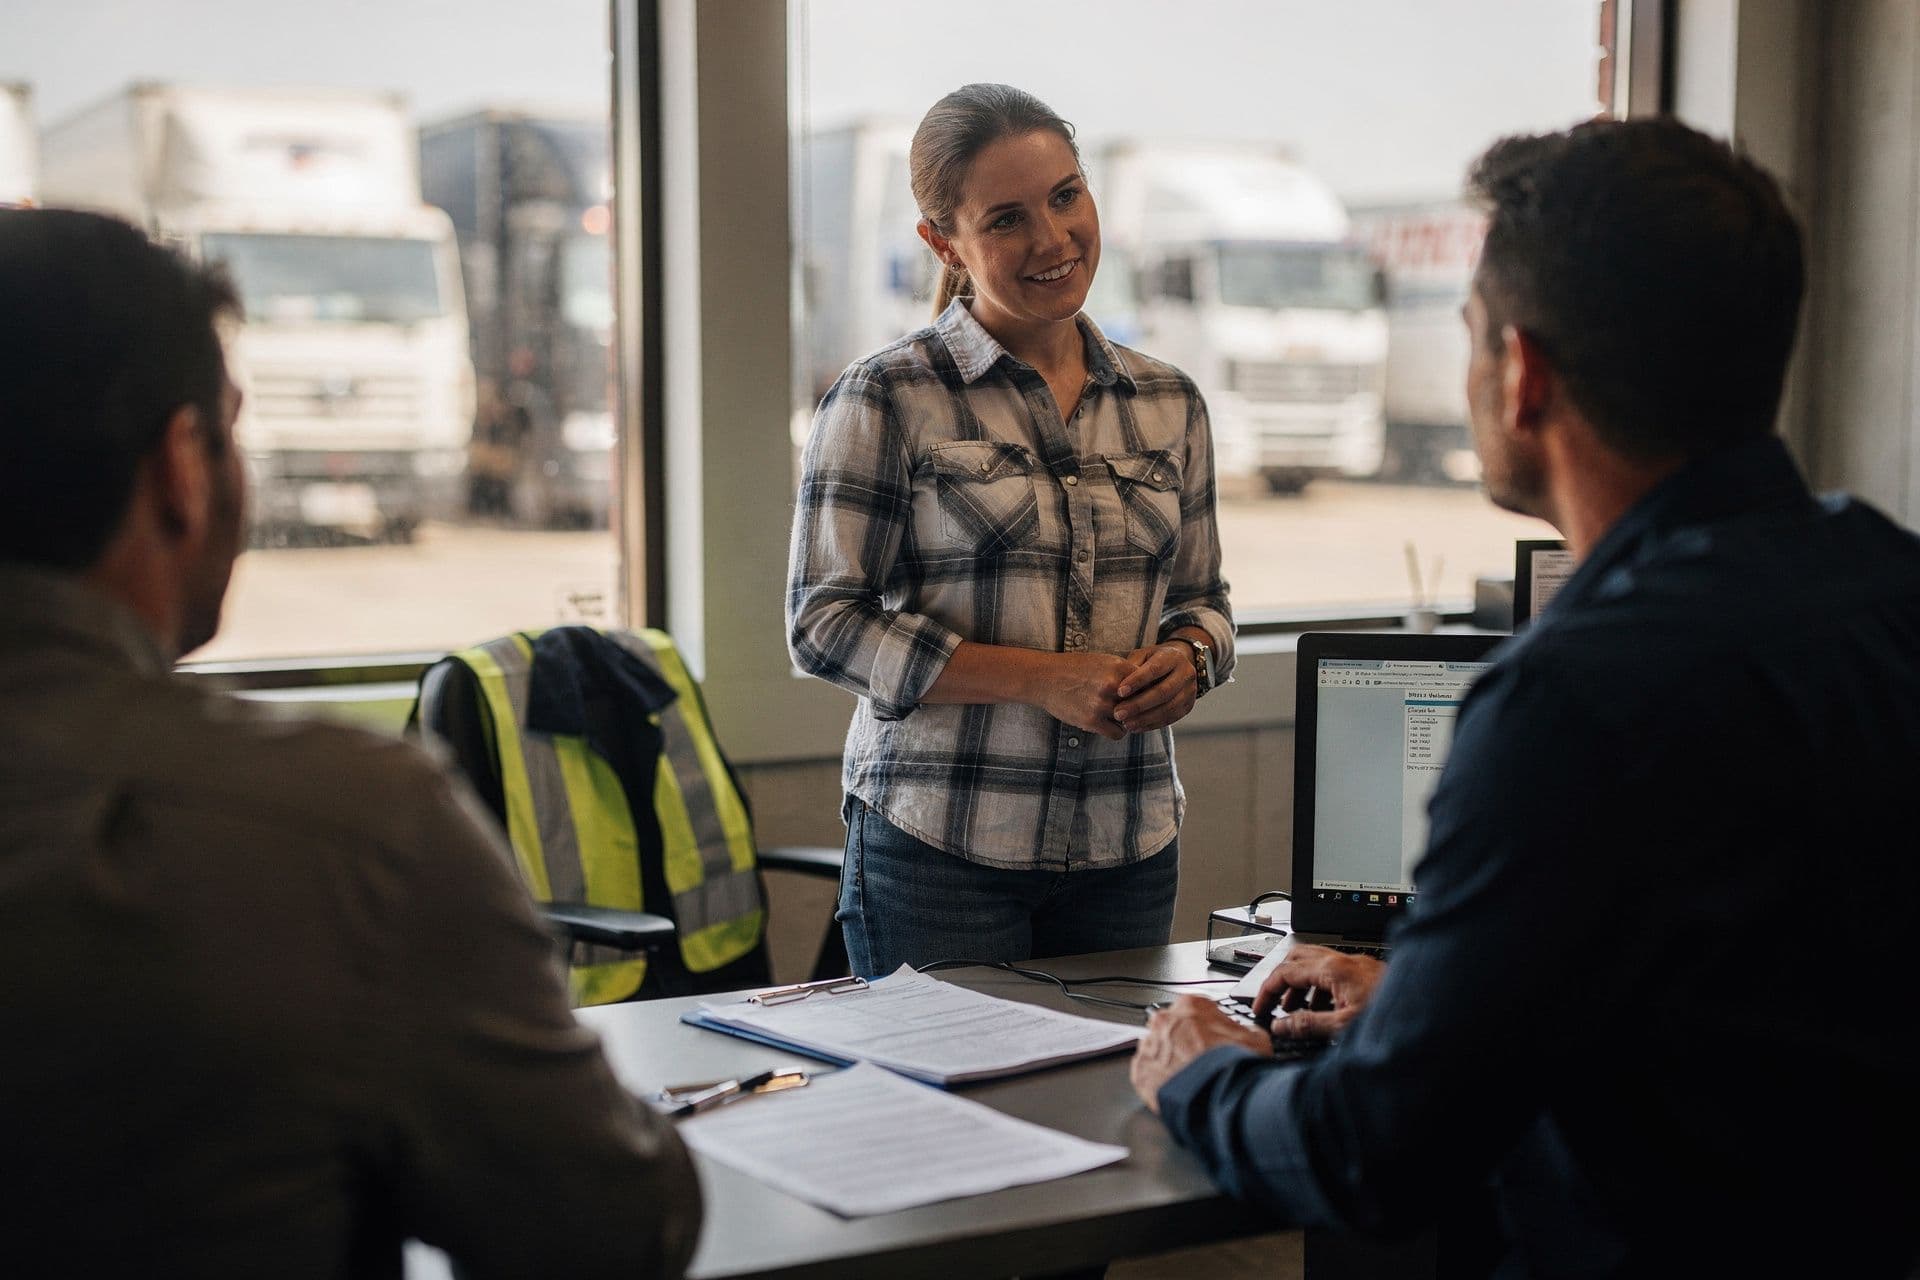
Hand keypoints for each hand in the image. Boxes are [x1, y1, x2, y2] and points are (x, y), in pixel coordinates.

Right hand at [1036, 652, 1142, 740]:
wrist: (1045, 678)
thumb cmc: (1075, 668)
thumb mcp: (1103, 661)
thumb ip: (1125, 672)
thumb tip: (1149, 686)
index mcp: (1118, 667)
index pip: (1148, 684)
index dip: (1148, 692)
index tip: (1144, 696)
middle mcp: (1113, 685)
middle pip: (1142, 703)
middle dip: (1139, 707)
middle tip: (1133, 709)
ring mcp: (1102, 704)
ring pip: (1130, 720)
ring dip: (1126, 720)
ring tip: (1118, 716)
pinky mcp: (1091, 720)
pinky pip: (1117, 733)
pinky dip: (1116, 731)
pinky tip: (1108, 724)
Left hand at [1113, 643, 1197, 733]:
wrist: (1176, 667)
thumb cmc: (1151, 661)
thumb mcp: (1141, 656)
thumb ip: (1131, 667)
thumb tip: (1118, 685)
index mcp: (1173, 656)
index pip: (1155, 669)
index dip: (1137, 681)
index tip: (1119, 692)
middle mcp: (1186, 673)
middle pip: (1163, 691)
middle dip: (1139, 704)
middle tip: (1118, 713)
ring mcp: (1190, 691)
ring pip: (1168, 708)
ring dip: (1145, 718)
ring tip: (1125, 724)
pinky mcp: (1188, 706)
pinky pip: (1170, 718)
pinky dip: (1152, 724)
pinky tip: (1136, 727)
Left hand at [1130, 995, 1270, 1113]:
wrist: (1218, 1097)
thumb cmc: (1234, 1067)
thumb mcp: (1256, 1039)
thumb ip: (1246, 1029)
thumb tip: (1248, 1032)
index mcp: (1191, 1005)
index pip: (1196, 1009)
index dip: (1207, 1026)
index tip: (1212, 1038)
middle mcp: (1165, 1020)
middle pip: (1173, 1027)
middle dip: (1185, 1041)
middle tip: (1201, 1060)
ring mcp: (1149, 1045)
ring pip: (1157, 1049)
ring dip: (1170, 1060)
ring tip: (1189, 1077)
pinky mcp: (1139, 1071)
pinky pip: (1146, 1072)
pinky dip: (1158, 1079)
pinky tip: (1176, 1088)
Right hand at [1252, 943, 1386, 1040]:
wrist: (1434, 1011)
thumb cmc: (1394, 1016)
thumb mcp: (1343, 1027)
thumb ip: (1308, 1025)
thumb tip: (1281, 1026)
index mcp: (1333, 970)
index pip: (1285, 971)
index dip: (1266, 990)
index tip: (1259, 1007)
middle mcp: (1344, 961)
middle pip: (1297, 958)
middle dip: (1280, 979)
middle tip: (1272, 1002)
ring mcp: (1357, 965)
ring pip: (1315, 964)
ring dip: (1300, 984)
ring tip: (1295, 1011)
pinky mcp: (1368, 973)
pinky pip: (1333, 973)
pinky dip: (1319, 987)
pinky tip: (1325, 1010)